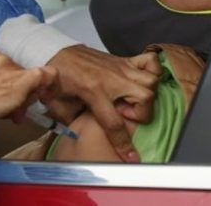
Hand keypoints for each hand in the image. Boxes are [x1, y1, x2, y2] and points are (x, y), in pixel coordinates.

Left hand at [46, 45, 160, 162]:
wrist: (57, 53)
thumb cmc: (58, 79)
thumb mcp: (59, 105)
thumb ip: (73, 122)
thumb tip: (82, 138)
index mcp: (93, 92)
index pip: (113, 122)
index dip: (123, 144)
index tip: (131, 158)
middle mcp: (111, 79)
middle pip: (144, 97)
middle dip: (141, 112)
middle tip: (124, 113)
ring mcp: (120, 67)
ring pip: (150, 80)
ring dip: (146, 94)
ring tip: (132, 99)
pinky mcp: (123, 60)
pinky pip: (149, 61)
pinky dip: (153, 70)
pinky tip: (142, 81)